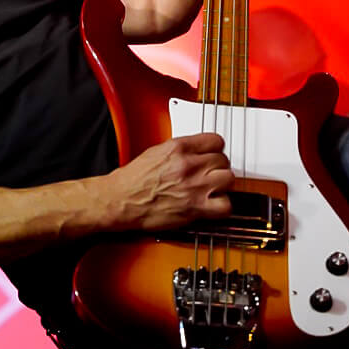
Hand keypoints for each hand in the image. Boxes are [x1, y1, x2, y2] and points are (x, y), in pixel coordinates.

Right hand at [115, 133, 233, 230]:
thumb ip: (180, 150)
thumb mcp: (155, 152)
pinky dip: (222, 206)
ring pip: (228, 179)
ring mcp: (194, 186)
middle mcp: (188, 164)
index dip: (216, 149)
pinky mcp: (195, 208)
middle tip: (210, 174)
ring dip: (222, 184)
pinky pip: (225, 205)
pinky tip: (213, 205)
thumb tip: (196, 151)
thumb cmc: (132, 180)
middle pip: (223, 160)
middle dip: (218, 167)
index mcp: (178, 148)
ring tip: (213, 188)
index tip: (213, 155)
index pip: (215, 140)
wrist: (121, 200)